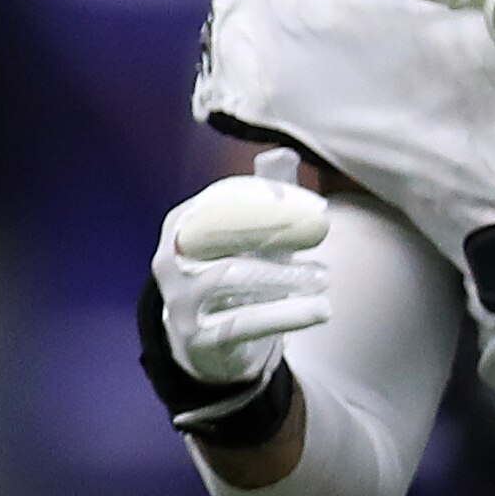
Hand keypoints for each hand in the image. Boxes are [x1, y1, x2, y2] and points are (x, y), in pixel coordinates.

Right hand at [143, 164, 329, 424]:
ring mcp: (180, 301)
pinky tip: (321, 309)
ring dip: (282, 272)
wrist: (204, 343)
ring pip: (230, 276)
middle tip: (323, 228)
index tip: (316, 204)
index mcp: (180, 225)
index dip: (269, 196)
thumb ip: (263, 198)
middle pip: (222, 233)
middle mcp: (170, 260)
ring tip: (323, 275)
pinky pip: (244, 322)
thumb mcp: (246, 237)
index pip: (222, 199)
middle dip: (274, 227)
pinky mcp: (198, 338)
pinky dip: (286, 314)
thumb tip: (283, 153)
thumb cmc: (232, 274)